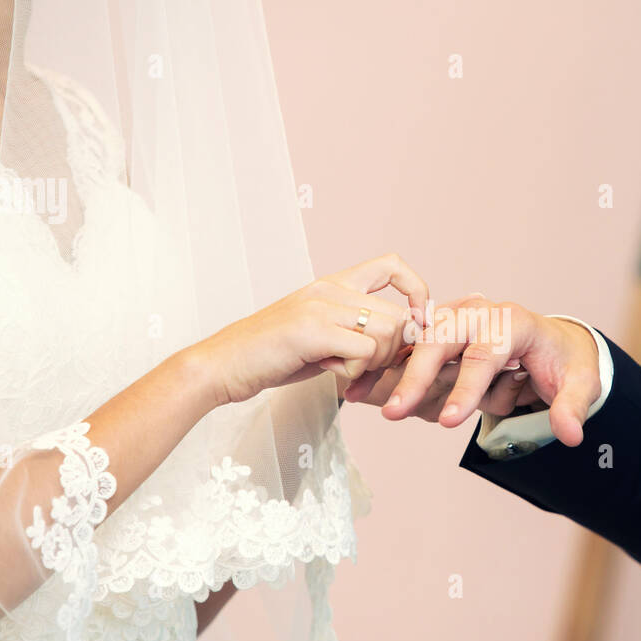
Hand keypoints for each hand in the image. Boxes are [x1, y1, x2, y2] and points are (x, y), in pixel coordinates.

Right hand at [196, 254, 427, 405]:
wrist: (223, 365)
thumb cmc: (271, 357)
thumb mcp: (321, 338)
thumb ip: (356, 334)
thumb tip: (398, 345)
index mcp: (332, 284)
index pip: (392, 265)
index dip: (416, 291)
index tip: (415, 323)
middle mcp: (329, 288)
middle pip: (398, 314)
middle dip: (395, 351)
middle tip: (369, 370)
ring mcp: (320, 307)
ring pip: (387, 332)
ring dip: (376, 363)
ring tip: (346, 373)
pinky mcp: (312, 330)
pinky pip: (365, 352)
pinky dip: (357, 373)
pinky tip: (333, 375)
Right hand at [348, 296, 600, 445]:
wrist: (552, 340)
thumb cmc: (562, 361)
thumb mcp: (580, 383)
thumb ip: (573, 408)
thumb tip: (570, 434)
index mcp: (513, 322)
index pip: (485, 356)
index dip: (467, 389)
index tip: (451, 422)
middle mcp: (479, 313)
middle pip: (440, 341)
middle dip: (416, 377)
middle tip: (396, 412)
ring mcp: (455, 317)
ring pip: (417, 340)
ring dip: (389, 367)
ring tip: (357, 394)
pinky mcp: (439, 329)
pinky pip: (409, 345)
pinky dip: (385, 365)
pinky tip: (358, 386)